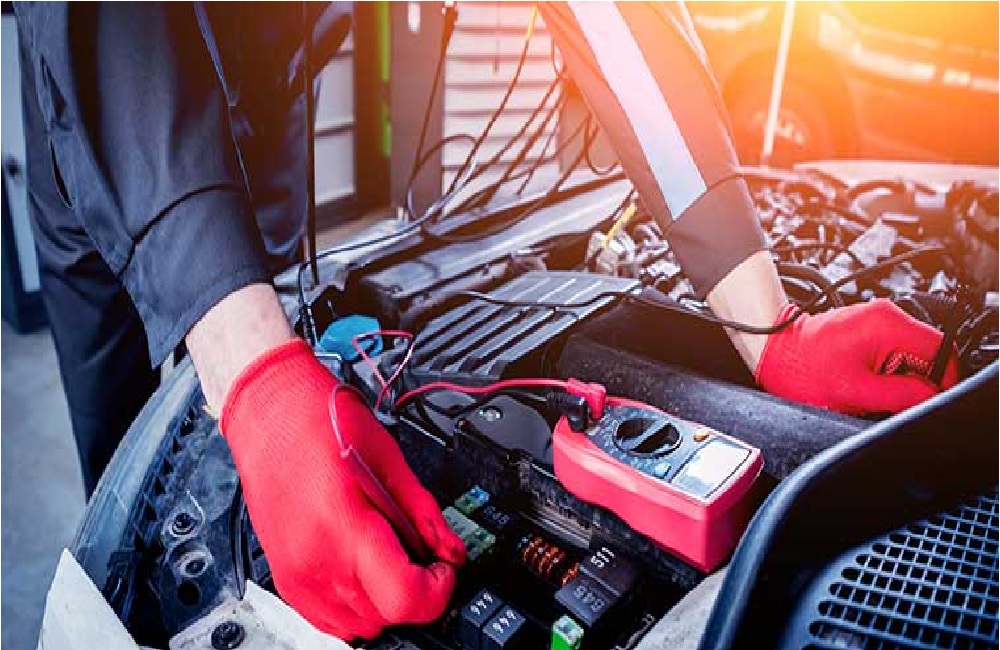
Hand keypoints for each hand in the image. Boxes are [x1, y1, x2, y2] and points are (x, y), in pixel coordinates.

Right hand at [220, 339, 464, 639]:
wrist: (271, 415)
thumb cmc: (322, 423)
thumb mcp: (388, 459)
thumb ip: (423, 512)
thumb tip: (451, 550)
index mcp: (343, 524)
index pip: (403, 596)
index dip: (437, 590)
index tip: (443, 570)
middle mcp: (315, 559)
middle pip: (385, 617)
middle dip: (413, 592)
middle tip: (419, 555)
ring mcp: (296, 574)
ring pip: (358, 626)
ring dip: (383, 602)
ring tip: (387, 556)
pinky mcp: (286, 579)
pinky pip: (329, 620)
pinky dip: (354, 604)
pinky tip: (361, 567)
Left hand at [756, 300, 958, 415]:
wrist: (771, 351)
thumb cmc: (800, 367)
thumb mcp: (854, 391)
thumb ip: (899, 395)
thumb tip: (930, 397)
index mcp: (887, 324)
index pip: (941, 349)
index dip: (943, 379)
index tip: (932, 399)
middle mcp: (885, 316)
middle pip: (926, 353)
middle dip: (916, 380)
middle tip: (891, 399)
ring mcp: (875, 322)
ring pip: (909, 357)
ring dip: (898, 378)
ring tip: (869, 389)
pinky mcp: (865, 332)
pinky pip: (890, 355)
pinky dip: (884, 373)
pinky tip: (863, 382)